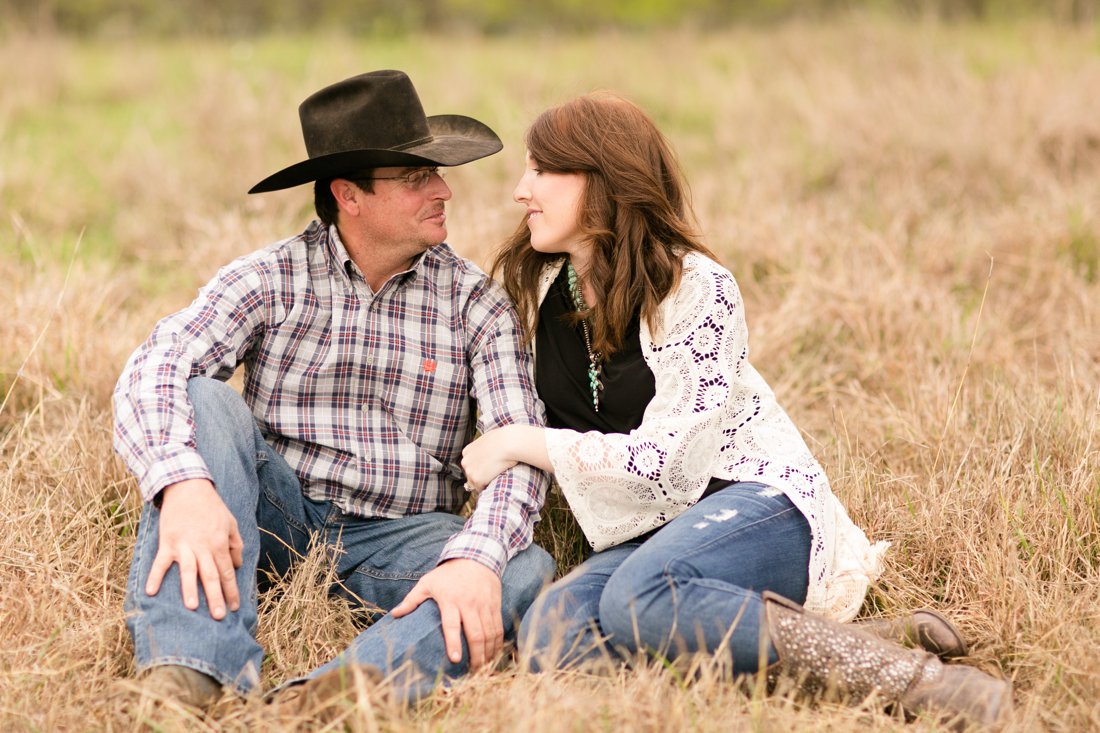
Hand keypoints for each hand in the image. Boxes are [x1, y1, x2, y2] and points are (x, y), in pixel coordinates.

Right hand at [146, 478, 243, 620]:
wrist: (188, 487)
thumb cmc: (211, 507)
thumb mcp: (231, 522)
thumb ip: (235, 544)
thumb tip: (237, 565)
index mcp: (219, 543)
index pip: (227, 572)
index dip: (231, 590)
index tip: (234, 607)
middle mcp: (203, 547)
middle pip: (211, 575)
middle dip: (215, 597)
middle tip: (218, 616)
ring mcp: (184, 545)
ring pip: (189, 570)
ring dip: (190, 589)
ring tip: (191, 607)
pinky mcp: (168, 542)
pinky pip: (161, 562)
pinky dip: (155, 576)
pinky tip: (151, 592)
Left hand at [390, 559, 502, 670]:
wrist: (476, 555)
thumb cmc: (448, 573)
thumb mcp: (427, 582)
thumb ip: (411, 600)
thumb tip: (394, 615)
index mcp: (450, 600)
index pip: (452, 624)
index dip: (453, 643)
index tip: (455, 660)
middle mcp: (469, 604)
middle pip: (476, 633)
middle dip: (476, 655)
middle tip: (473, 672)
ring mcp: (484, 605)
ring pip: (490, 633)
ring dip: (488, 653)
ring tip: (483, 668)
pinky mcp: (495, 605)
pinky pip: (498, 627)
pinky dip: (497, 643)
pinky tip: (494, 654)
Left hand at [460, 427, 520, 490]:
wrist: (508, 443)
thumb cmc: (503, 439)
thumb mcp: (488, 440)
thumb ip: (484, 448)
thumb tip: (489, 451)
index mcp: (467, 451)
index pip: (470, 464)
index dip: (479, 466)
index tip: (488, 467)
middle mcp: (465, 461)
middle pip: (470, 474)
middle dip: (480, 474)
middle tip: (493, 473)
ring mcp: (470, 471)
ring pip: (474, 483)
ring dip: (484, 481)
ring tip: (495, 477)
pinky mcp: (477, 479)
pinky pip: (481, 488)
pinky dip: (488, 486)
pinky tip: (495, 480)